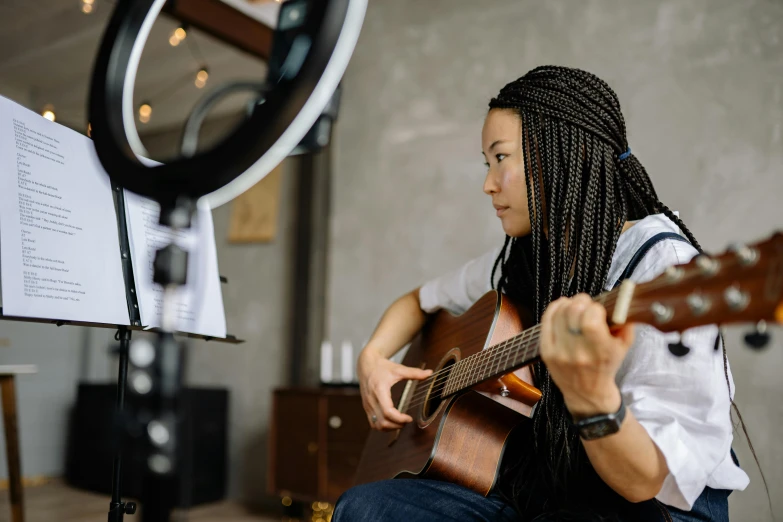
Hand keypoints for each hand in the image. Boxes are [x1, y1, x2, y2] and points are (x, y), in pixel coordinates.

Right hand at [358, 345, 431, 430]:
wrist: (366, 365)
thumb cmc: (382, 367)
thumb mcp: (399, 369)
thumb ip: (414, 373)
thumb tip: (430, 373)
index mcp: (379, 390)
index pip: (388, 412)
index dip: (399, 419)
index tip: (409, 418)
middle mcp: (371, 400)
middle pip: (382, 422)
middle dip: (396, 425)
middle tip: (407, 421)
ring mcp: (367, 405)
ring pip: (376, 425)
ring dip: (389, 428)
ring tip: (400, 423)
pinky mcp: (366, 407)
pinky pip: (373, 423)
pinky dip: (382, 426)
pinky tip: (391, 422)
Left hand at [539, 294, 634, 416]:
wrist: (587, 393)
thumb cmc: (606, 367)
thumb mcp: (623, 347)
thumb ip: (625, 324)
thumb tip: (620, 302)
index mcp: (600, 352)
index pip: (591, 318)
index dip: (595, 307)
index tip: (598, 309)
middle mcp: (577, 352)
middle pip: (573, 311)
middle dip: (581, 301)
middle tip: (586, 302)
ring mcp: (559, 352)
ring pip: (559, 313)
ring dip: (568, 303)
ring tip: (575, 305)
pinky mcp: (546, 351)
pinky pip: (546, 321)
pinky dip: (554, 309)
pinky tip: (562, 307)